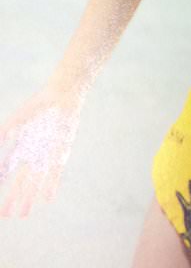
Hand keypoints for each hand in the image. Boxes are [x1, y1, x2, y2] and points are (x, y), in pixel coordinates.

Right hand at [0, 84, 85, 216]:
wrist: (62, 96)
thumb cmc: (39, 104)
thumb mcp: (18, 118)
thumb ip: (4, 131)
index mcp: (22, 146)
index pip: (8, 170)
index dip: (2, 182)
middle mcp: (34, 153)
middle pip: (21, 181)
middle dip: (14, 198)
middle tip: (7, 215)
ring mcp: (47, 154)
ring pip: (36, 181)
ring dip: (29, 197)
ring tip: (23, 214)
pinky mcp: (60, 152)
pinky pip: (55, 172)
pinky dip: (50, 185)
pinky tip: (46, 199)